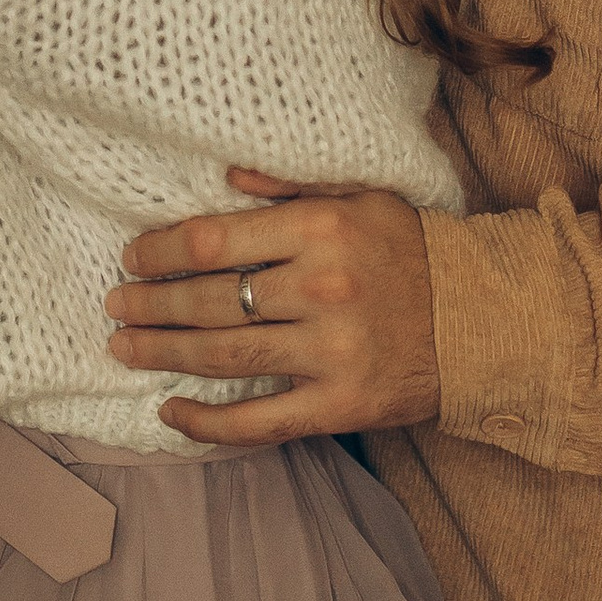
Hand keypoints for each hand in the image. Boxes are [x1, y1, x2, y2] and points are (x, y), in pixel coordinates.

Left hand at [102, 168, 440, 447]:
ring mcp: (330, 352)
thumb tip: (224, 177)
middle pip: (207, 301)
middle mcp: (321, 289)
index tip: (131, 258)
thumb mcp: (359, 197)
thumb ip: (289, 185)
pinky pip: (259, 421)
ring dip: (162, 355)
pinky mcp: (340, 405)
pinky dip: (207, 423)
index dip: (158, 251)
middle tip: (114, 307)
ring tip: (124, 348)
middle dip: (149, 305)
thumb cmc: (412, 250)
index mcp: (319, 230)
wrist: (487, 320)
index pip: (212, 241)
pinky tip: (170, 414)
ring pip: (222, 357)